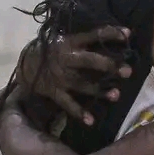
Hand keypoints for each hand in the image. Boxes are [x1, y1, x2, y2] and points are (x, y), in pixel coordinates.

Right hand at [15, 26, 132, 124]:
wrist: (25, 65)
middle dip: (109, 65)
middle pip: (90, 61)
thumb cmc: (52, 49)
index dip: (111, 34)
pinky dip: (79, 113)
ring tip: (116, 95)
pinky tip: (91, 121)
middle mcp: (66, 58)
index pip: (93, 35)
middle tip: (128, 71)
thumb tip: (112, 36)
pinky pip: (68, 104)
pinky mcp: (55, 91)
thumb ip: (84, 40)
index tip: (128, 34)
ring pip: (83, 84)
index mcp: (70, 42)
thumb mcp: (64, 39)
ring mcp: (61, 77)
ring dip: (100, 90)